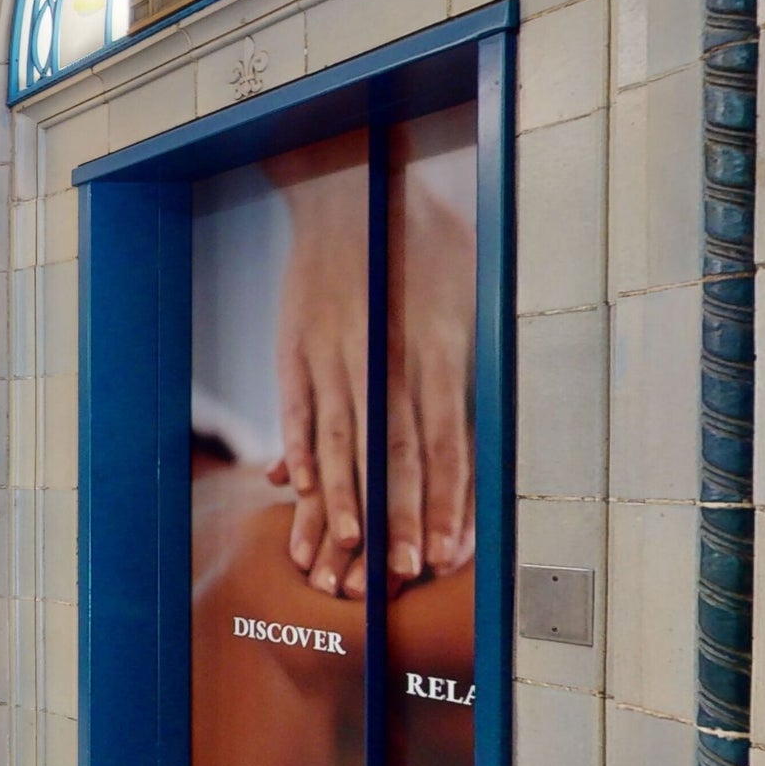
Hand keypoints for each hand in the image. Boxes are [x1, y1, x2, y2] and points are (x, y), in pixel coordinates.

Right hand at [260, 135, 474, 595]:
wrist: (351, 189)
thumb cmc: (421, 244)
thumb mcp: (466, 296)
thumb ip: (464, 372)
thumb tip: (469, 440)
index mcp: (438, 349)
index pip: (444, 443)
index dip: (445, 502)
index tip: (447, 556)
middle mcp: (385, 359)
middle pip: (394, 454)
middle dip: (399, 520)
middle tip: (402, 576)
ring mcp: (335, 357)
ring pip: (341, 445)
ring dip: (345, 506)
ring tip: (346, 562)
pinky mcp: (295, 351)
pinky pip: (298, 417)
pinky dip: (299, 461)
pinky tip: (298, 502)